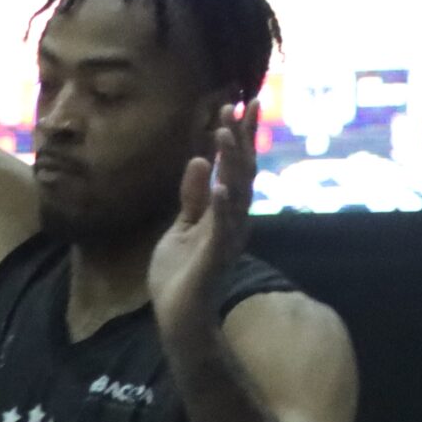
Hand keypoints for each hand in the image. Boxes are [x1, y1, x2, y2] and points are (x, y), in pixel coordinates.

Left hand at [150, 99, 259, 345]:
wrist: (178, 316)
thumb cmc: (181, 274)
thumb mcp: (181, 227)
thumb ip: (193, 197)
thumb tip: (201, 160)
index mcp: (224, 211)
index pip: (235, 168)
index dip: (238, 137)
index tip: (238, 104)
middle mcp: (233, 220)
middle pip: (243, 173)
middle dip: (241, 140)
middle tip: (239, 105)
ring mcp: (227, 237)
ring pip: (237, 194)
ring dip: (232, 163)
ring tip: (225, 134)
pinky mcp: (215, 256)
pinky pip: (222, 227)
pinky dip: (222, 204)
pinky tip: (220, 183)